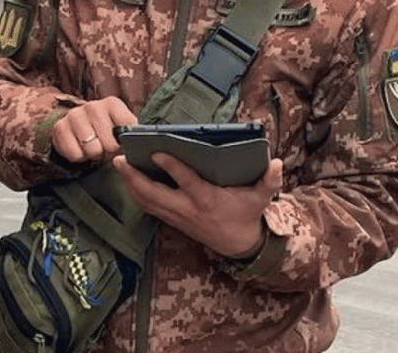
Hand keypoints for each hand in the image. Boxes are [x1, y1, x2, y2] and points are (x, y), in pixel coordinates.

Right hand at [51, 96, 137, 163]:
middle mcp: (93, 106)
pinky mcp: (60, 127)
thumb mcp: (120, 128)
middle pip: (110, 143)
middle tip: (105, 147)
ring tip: (93, 148)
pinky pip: (75, 154)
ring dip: (94, 154)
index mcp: (112, 103)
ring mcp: (75, 115)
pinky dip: (79, 157)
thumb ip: (130, 133)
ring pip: (92, 149)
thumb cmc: (104, 130)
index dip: (125, 140)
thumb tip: (137, 145)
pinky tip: (80, 148)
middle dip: (109, 151)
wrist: (76, 127)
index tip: (120, 140)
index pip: (127, 125)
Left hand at [112, 152, 284, 258]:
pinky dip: (136, 193)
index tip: (156, 150)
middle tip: (120, 158)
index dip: (170, 165)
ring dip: (130, 184)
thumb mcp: (261, 198)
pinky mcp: (173, 220)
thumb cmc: (247, 215)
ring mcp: (177, 216)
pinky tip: (129, 179)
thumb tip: (278, 163)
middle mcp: (187, 208)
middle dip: (134, 177)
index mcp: (206, 198)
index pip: (185, 181)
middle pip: (153, 194)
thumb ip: (270, 181)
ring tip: (119, 164)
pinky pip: (148, 207)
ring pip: (146, 201)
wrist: (239, 246)